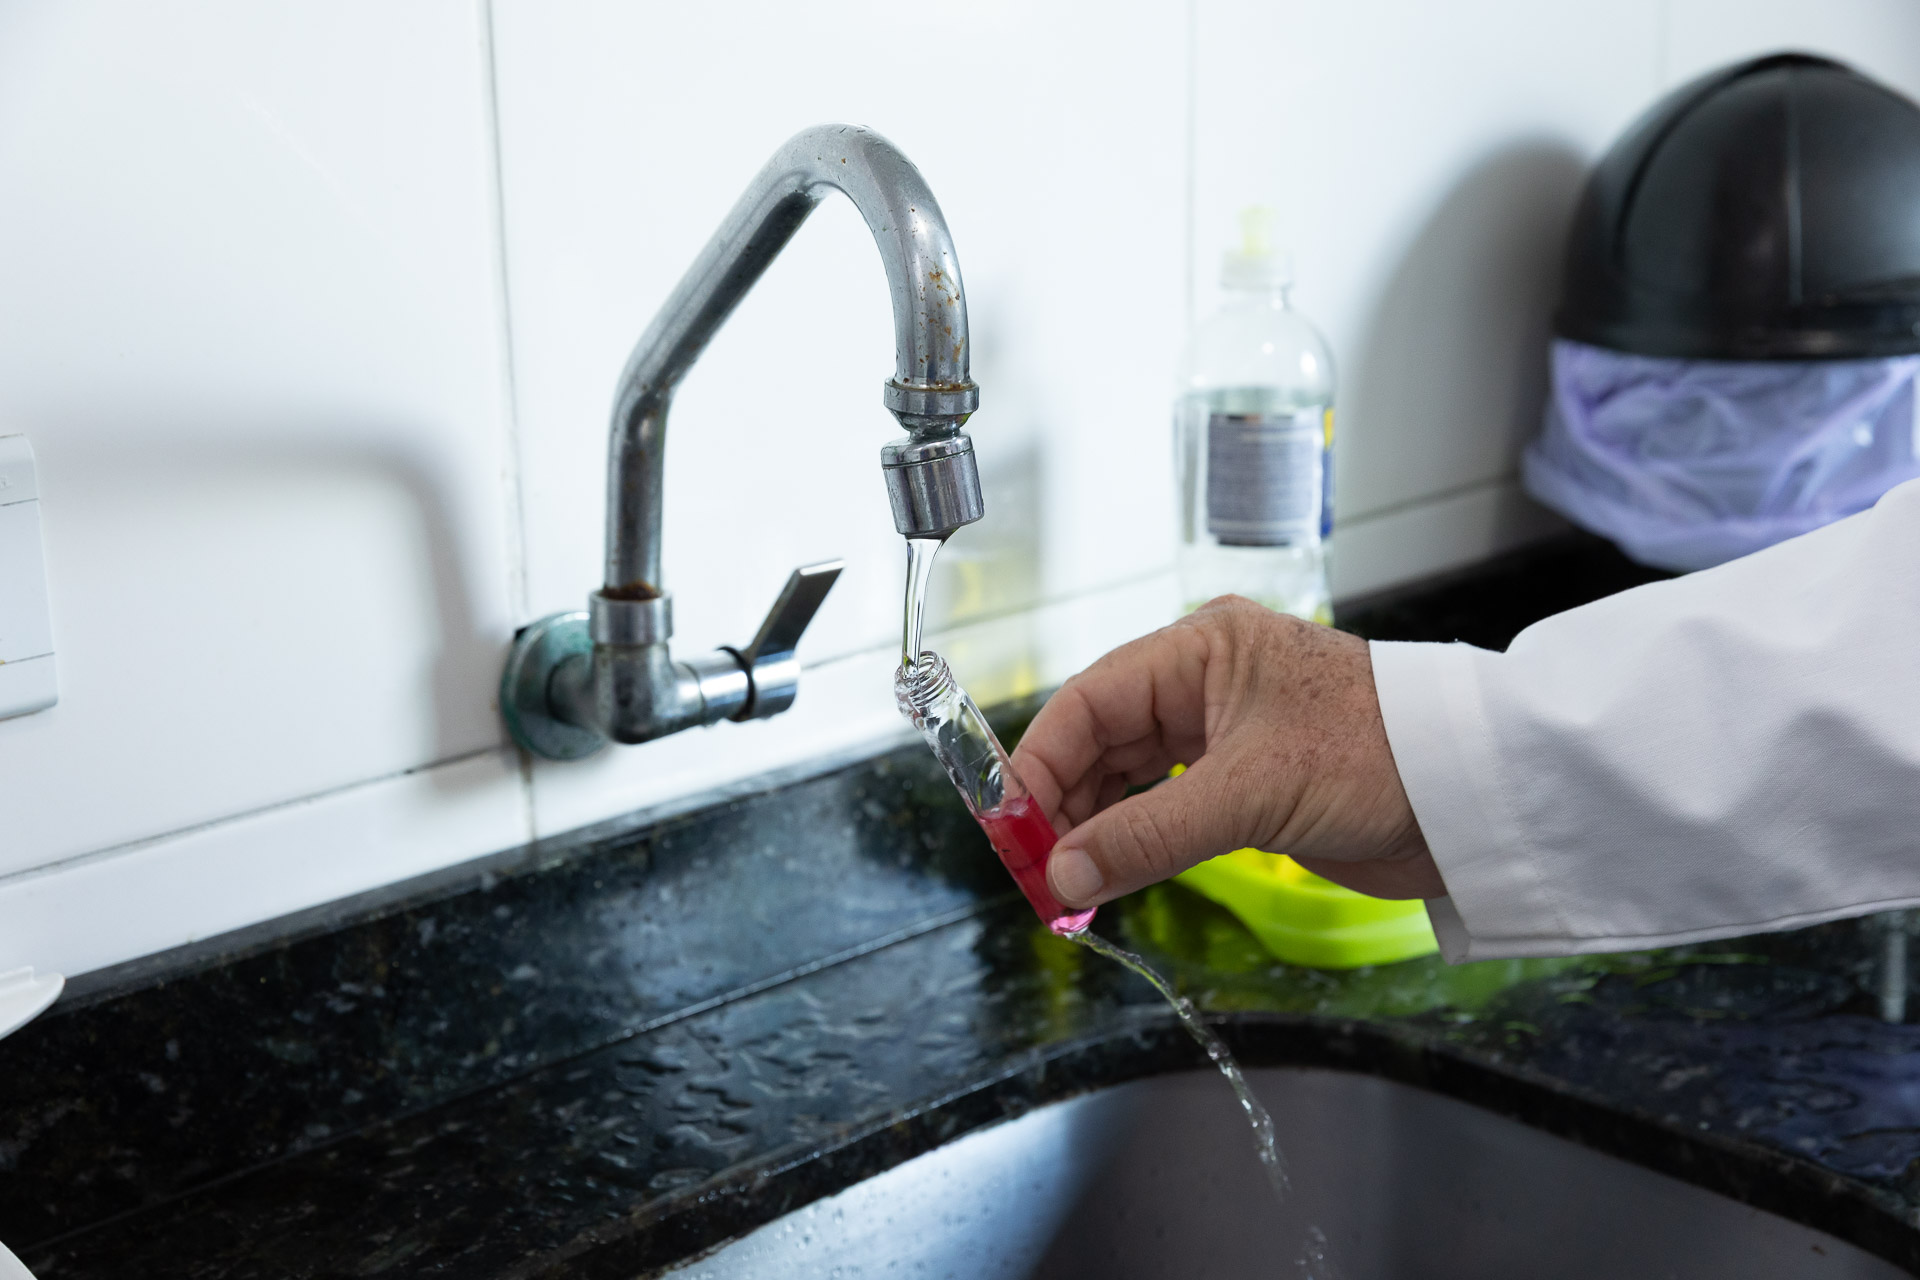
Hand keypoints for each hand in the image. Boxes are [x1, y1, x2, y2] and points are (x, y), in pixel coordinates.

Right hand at [1009, 596, 1441, 908]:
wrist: (1476, 796)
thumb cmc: (1379, 758)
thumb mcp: (1249, 796)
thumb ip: (1146, 837)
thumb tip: (1062, 877)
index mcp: (1201, 651)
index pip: (1089, 701)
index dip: (1040, 765)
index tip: (1010, 828)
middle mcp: (1206, 682)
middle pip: (1101, 738)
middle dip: (1062, 803)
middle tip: (1032, 870)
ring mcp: (1227, 731)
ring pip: (1130, 776)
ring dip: (1095, 828)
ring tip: (1065, 884)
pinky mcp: (1249, 779)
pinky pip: (1167, 805)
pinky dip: (1135, 838)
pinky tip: (1111, 871)